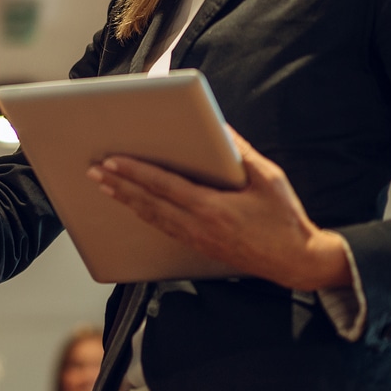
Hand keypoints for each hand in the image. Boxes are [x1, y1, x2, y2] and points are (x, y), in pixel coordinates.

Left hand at [87, 126, 352, 291]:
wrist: (297, 261)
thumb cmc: (285, 219)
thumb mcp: (269, 178)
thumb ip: (241, 152)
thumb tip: (219, 128)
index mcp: (213, 208)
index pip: (164, 186)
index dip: (135, 173)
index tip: (112, 161)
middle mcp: (199, 226)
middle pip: (149, 203)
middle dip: (119, 186)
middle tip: (93, 171)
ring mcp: (197, 240)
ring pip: (153, 218)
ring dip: (126, 200)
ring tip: (104, 186)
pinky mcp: (200, 247)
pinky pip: (164, 228)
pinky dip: (145, 214)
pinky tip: (134, 206)